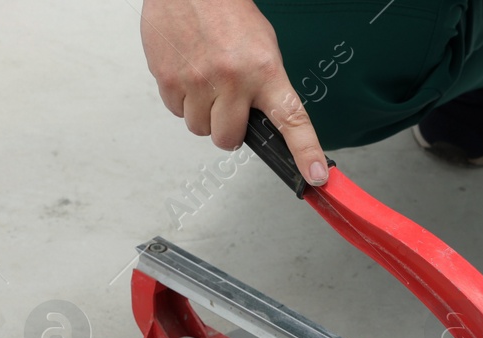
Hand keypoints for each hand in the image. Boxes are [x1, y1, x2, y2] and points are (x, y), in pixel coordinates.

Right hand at [140, 0, 327, 183]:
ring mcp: (197, 81)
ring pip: (200, 129)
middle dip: (228, 130)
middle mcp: (232, 79)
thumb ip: (265, 87)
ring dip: (203, 114)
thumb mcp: (263, 47)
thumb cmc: (227, 13)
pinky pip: (176, 111)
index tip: (315, 176)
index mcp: (265, 72)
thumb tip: (266, 123)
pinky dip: (182, 100)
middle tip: (228, 107)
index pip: (292, 120)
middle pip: (228, 139)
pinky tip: (188, 73)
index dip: (305, 152)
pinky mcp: (167, 78)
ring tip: (206, 81)